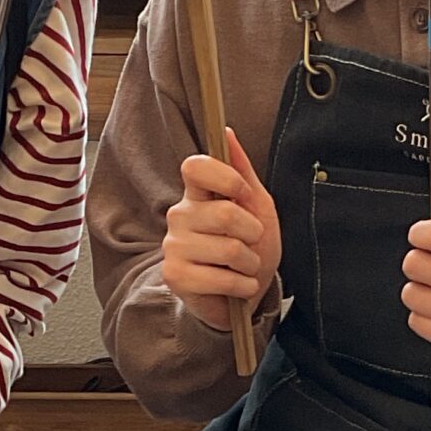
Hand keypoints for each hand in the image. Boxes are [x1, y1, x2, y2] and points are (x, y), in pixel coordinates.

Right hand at [161, 130, 281, 335]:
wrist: (243, 296)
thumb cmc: (250, 249)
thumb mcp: (257, 207)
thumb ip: (243, 172)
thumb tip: (227, 133)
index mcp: (197, 194)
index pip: (195, 167)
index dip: (225, 178)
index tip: (243, 195)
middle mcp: (179, 216)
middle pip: (225, 213)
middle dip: (253, 233)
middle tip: (251, 244)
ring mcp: (173, 246)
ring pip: (228, 248)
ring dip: (250, 264)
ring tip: (244, 268)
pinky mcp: (175, 276)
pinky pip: (221, 278)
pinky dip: (242, 286)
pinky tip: (238, 286)